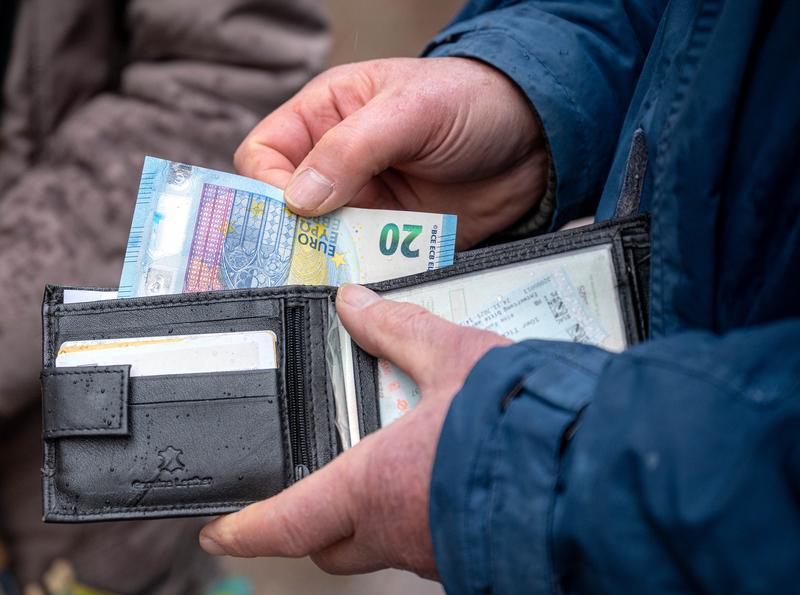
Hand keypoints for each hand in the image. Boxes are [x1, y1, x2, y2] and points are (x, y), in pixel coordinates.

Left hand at [198, 284, 508, 576]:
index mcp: (372, 487)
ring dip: (373, 516)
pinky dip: (423, 515)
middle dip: (307, 524)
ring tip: (387, 469)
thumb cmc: (522, 421)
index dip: (245, 529)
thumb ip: (399, 330)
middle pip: (330, 544)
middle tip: (302, 494)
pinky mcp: (478, 554)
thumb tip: (356, 303)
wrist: (604, 472)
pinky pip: (431, 541)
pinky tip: (445, 479)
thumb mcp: (453, 356)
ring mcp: (438, 553)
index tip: (218, 530)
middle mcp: (397, 533)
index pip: (285, 524)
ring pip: (384, 544)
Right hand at [235, 57, 547, 246]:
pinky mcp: (388, 238)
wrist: (540, 141)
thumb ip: (350, 148)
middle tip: (302, 259)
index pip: (264, 154)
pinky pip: (359, 264)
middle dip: (290, 234)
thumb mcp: (410, 111)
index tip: (287, 215)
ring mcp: (361, 202)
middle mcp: (334, 161)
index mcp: (324, 115)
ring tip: (341, 272)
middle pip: (283, 208)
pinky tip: (370, 282)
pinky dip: (361, 276)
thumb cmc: (475, 101)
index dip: (265, 185)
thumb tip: (296, 198)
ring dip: (326, 260)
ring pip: (318, 242)